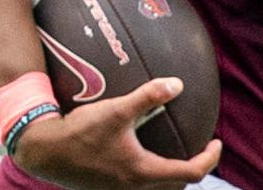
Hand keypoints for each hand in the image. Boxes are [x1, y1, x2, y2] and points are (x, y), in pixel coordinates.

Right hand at [12, 77, 221, 189]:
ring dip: (171, 173)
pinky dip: (152, 172)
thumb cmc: (80, 132)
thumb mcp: (116, 110)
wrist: (45, 153)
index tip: (217, 143)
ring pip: (158, 187)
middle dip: (193, 168)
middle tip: (200, 147)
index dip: (210, 159)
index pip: (191, 173)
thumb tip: (177, 84)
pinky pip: (140, 184)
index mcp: (143, 172)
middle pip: (177, 185)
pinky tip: (141, 151)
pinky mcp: (107, 187)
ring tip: (175, 151)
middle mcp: (134, 187)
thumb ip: (148, 96)